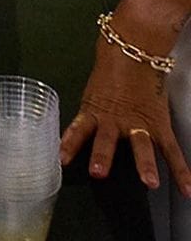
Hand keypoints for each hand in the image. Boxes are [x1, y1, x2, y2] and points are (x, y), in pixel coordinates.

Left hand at [61, 31, 190, 196]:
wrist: (132, 51)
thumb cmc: (110, 74)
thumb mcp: (93, 96)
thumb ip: (91, 117)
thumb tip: (79, 136)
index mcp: (94, 112)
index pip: (78, 129)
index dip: (69, 144)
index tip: (62, 160)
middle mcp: (115, 120)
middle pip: (106, 140)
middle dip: (102, 156)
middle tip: (99, 172)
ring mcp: (139, 124)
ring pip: (141, 146)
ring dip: (145, 164)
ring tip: (149, 182)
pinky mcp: (159, 125)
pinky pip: (171, 150)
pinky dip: (181, 171)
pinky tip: (186, 189)